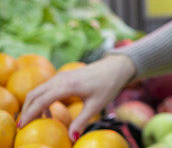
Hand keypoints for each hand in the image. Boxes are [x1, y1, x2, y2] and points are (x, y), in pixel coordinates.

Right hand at [18, 54, 136, 140]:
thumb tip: (71, 138)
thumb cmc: (109, 85)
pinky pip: (46, 87)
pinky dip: (41, 99)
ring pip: (39, 89)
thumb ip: (82, 121)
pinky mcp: (64, 76)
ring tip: (37, 121)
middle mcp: (61, 78)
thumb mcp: (97, 105)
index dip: (30, 114)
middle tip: (24, 125)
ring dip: (34, 104)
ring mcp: (62, 75)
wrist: (117, 66)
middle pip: (35, 93)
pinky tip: (49, 112)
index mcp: (68, 85)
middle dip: (27, 109)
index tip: (22, 126)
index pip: (41, 100)